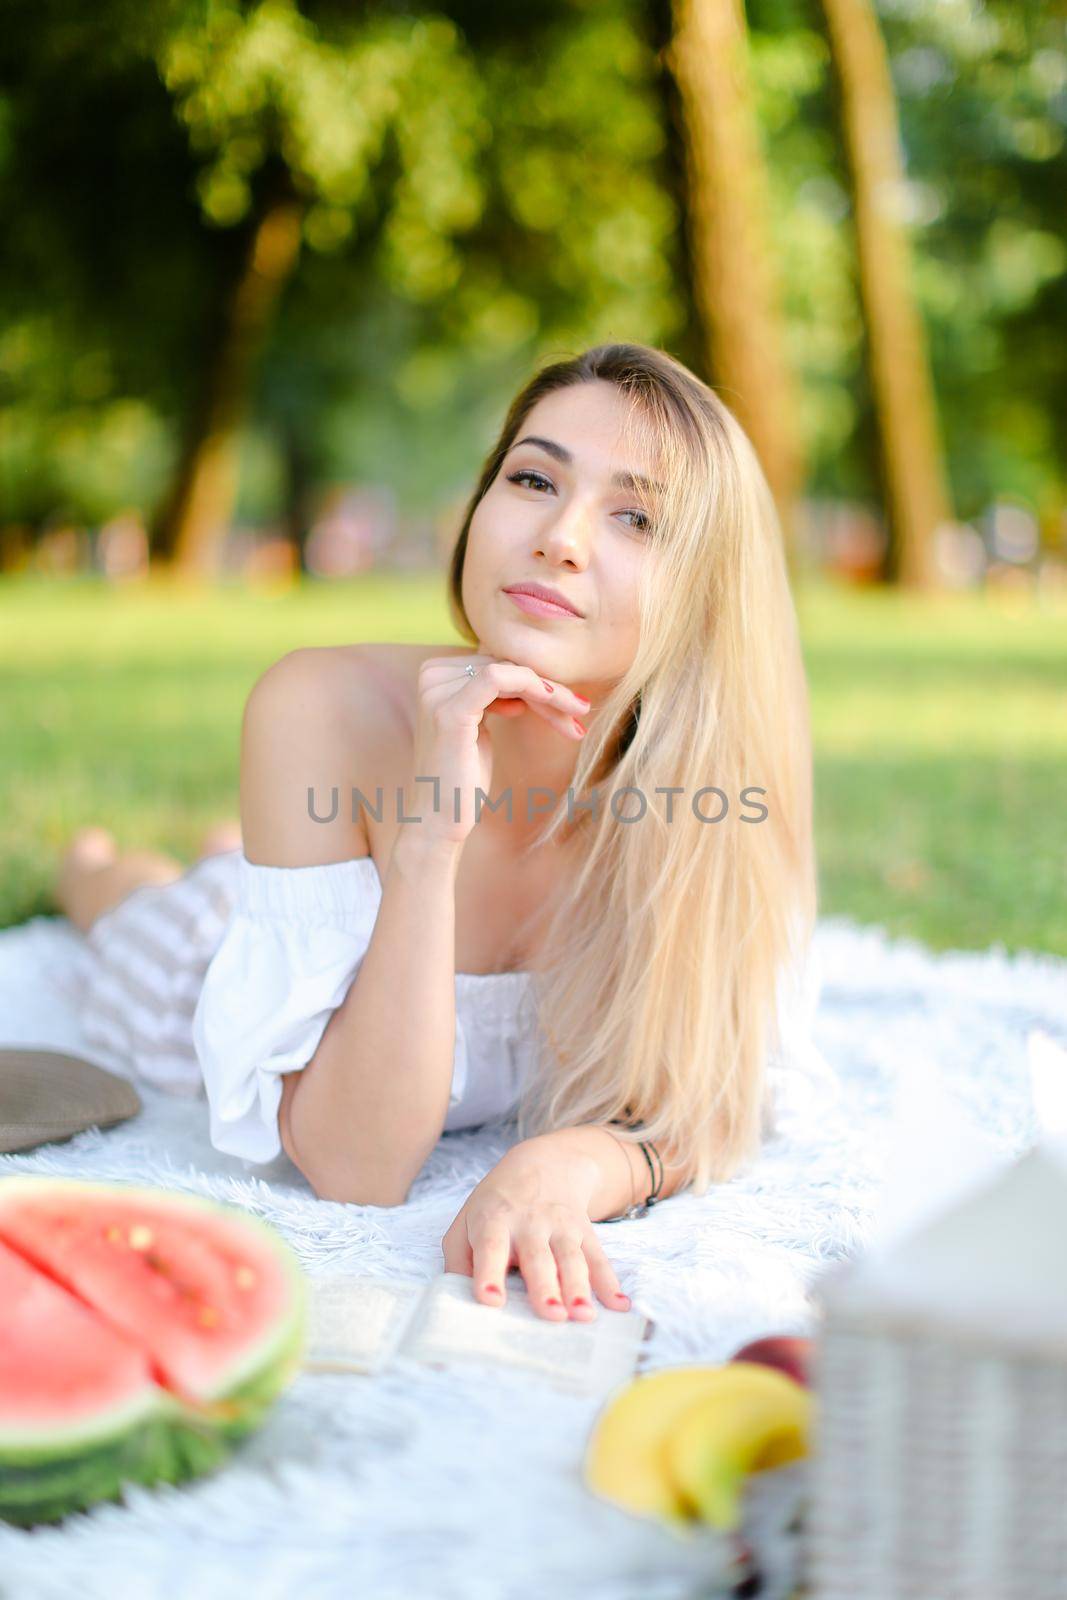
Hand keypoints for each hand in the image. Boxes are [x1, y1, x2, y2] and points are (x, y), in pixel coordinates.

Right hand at [408, 654, 589, 846]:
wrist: (439, 820)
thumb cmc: (462, 779)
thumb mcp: (479, 726)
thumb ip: (493, 696)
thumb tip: (527, 675)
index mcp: (436, 674)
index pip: (498, 661)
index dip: (537, 680)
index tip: (568, 705)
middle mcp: (431, 675)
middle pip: (506, 664)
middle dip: (549, 689)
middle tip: (580, 710)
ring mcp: (437, 692)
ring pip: (510, 671)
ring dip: (551, 693)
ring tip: (577, 715)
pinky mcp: (449, 711)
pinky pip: (497, 679)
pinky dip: (533, 689)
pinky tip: (556, 712)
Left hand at [440, 1137, 632, 1321]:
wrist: (545, 1164)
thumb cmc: (497, 1206)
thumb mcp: (466, 1223)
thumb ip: (457, 1261)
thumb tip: (457, 1300)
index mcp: (494, 1221)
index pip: (490, 1247)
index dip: (489, 1273)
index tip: (491, 1300)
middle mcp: (529, 1223)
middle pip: (538, 1258)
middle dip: (545, 1288)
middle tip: (551, 1316)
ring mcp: (561, 1226)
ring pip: (571, 1259)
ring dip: (579, 1287)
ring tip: (584, 1315)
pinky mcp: (585, 1232)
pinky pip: (599, 1258)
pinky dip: (610, 1283)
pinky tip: (619, 1306)